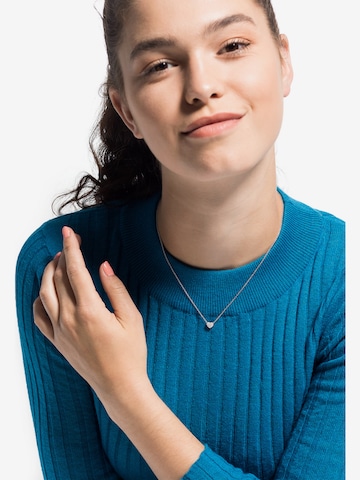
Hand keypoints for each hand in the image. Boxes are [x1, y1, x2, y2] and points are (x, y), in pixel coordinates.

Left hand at [33, 226, 147, 401]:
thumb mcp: (131, 318)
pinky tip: (46, 291)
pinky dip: (39, 299)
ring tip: (57, 261)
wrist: (119, 386)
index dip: (72, 248)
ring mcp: (60, 331)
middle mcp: (70, 319)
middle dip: (63, 256)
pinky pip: (39, 316)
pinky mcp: (57, 341)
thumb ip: (116, 289)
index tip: (70, 232)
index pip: (76, 270)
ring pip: (44, 294)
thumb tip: (103, 266)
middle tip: (71, 244)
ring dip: (49, 274)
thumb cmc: (130, 353)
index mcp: (90, 311)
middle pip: (59, 278)